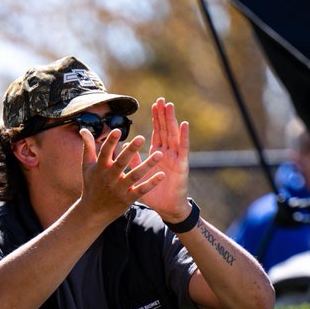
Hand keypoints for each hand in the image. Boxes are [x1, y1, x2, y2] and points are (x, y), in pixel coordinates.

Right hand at [77, 126, 163, 222]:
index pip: (105, 153)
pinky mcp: (127, 199)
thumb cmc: (91, 185)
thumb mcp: (87, 167)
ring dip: (147, 165)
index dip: (110, 142)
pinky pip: (141, 190)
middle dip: (131, 151)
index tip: (118, 131)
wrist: (92, 213)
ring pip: (134, 176)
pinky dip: (151, 183)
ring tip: (159, 154)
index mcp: (100, 168)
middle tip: (141, 137)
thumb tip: (83, 129)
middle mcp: (109, 178)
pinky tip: (161, 175)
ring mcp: (119, 189)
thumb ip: (88, 147)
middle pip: (121, 163)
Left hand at [135, 98, 191, 221]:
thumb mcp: (140, 175)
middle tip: (161, 100)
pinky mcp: (182, 165)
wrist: (167, 209)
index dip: (156, 118)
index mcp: (158, 154)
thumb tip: (125, 145)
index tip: (153, 104)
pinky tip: (184, 124)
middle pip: (165, 130)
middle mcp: (168, 153)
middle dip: (163, 115)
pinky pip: (183, 149)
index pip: (157, 132)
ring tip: (170, 106)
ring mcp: (176, 158)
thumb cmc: (154, 193)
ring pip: (173, 135)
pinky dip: (184, 136)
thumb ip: (134, 160)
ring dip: (172, 120)